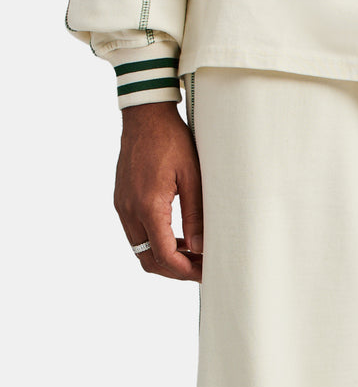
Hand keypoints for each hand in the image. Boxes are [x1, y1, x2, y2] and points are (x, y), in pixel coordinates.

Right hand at [114, 101, 202, 281]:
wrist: (145, 115)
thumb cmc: (171, 140)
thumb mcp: (192, 177)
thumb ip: (196, 215)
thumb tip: (200, 248)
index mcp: (147, 205)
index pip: (164, 255)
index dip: (186, 270)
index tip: (206, 272)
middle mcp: (129, 209)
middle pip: (148, 260)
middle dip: (175, 271)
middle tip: (201, 269)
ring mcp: (122, 206)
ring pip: (140, 250)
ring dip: (165, 259)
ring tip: (193, 256)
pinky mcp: (122, 200)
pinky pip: (136, 234)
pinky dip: (155, 244)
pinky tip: (177, 239)